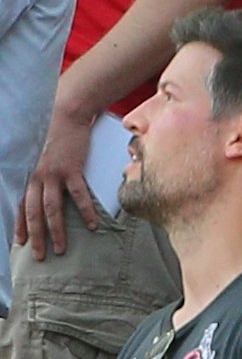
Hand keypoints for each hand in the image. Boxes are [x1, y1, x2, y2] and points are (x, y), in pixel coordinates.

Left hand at [17, 100, 95, 259]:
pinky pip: (79, 195)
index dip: (20, 227)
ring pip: (52, 210)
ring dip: (57, 232)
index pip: (20, 207)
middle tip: (40, 257)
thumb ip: (35, 172)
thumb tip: (39, 188)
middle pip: (34, 214)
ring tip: (62, 249)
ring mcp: (54, 174)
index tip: (20, 244)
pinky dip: (86, 211)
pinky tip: (93, 224)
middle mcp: (36, 178)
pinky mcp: (72, 169)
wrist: (66, 113)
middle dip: (36, 238)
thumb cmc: (52, 132)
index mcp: (28, 176)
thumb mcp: (37, 154)